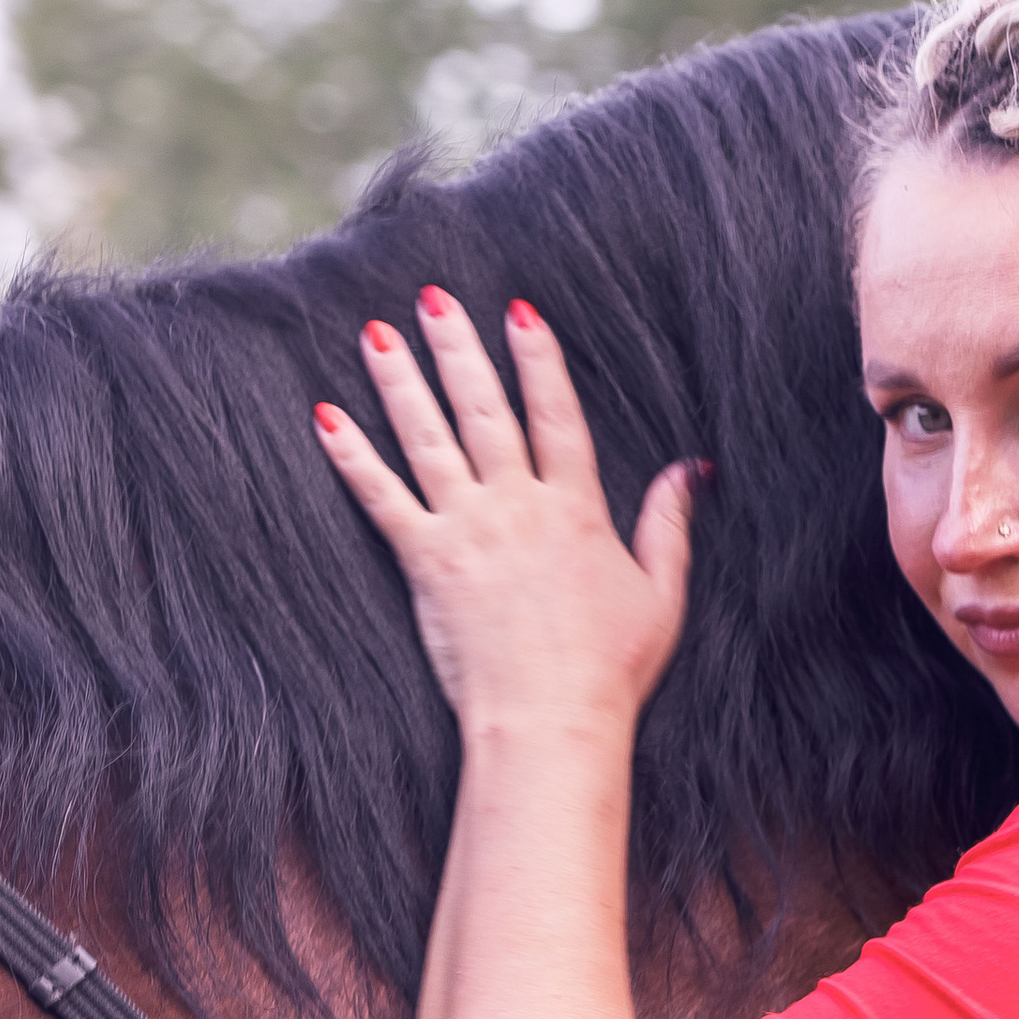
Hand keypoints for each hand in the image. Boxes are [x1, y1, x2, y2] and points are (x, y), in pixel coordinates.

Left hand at [315, 290, 697, 742]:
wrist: (551, 720)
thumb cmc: (611, 670)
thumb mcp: (661, 595)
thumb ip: (668, 525)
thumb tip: (691, 469)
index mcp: (577, 509)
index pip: (556, 415)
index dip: (538, 360)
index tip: (519, 311)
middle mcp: (519, 505)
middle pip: (483, 409)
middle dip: (457, 348)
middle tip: (432, 298)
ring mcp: (469, 529)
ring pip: (428, 437)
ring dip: (399, 381)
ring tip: (375, 334)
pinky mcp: (427, 562)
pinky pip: (381, 497)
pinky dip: (352, 456)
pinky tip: (327, 417)